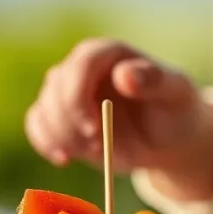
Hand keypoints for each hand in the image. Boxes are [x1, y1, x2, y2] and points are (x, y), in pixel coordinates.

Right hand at [25, 38, 212, 183]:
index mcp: (109, 54)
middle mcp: (82, 68)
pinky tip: (64, 159)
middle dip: (70, 122)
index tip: (94, 130)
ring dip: (62, 136)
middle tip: (97, 149)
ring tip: (94, 154)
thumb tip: (124, 75)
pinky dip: (45, 143)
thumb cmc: (175, 111)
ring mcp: (67, 92)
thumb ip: (154, 80)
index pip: (81, 63)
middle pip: (56, 87)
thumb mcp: (175, 94)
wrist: (167, 139)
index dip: (79, 96)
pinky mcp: (59, 116)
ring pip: (44, 108)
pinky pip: (37, 125)